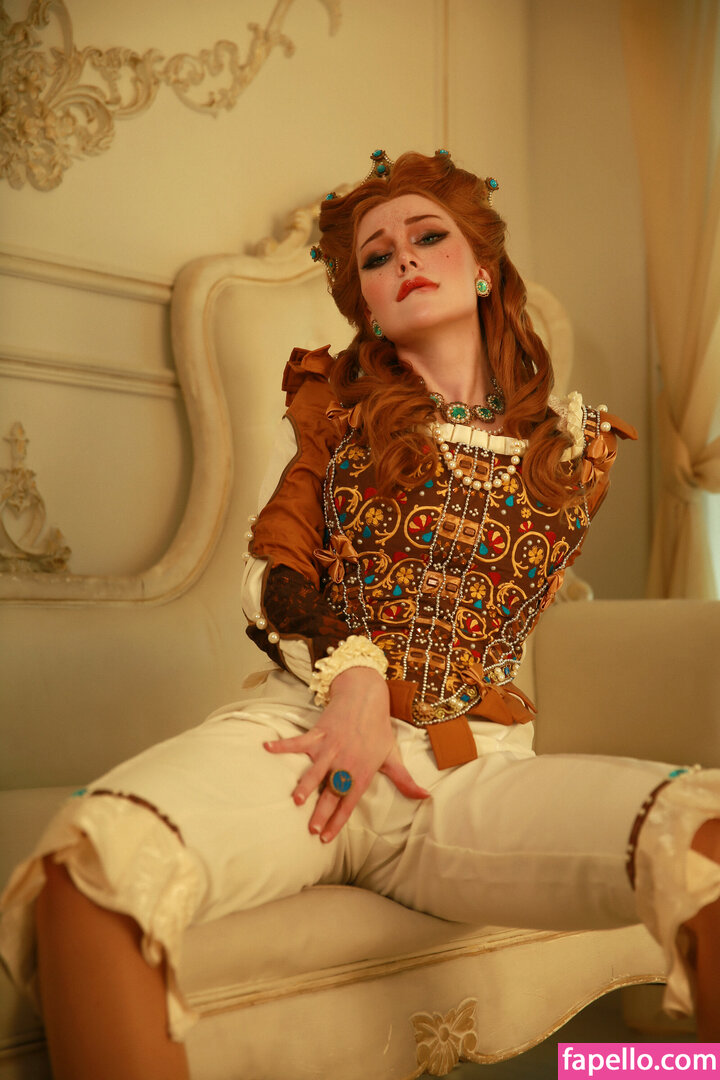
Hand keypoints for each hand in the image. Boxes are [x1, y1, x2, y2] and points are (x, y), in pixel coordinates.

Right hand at [263, 667, 429, 841]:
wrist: (367, 697)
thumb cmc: (378, 729)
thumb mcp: (392, 756)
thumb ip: (404, 780)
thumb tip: (425, 797)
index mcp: (362, 771)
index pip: (349, 801)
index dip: (338, 820)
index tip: (326, 837)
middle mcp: (345, 761)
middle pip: (332, 791)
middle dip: (321, 811)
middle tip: (311, 829)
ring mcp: (331, 746)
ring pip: (316, 770)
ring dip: (306, 784)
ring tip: (296, 800)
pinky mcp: (319, 732)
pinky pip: (298, 741)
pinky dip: (282, 745)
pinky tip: (267, 748)